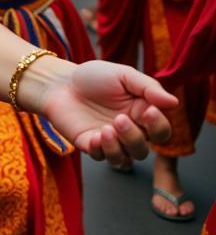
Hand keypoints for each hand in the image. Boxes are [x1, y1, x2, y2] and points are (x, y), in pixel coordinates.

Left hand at [36, 59, 176, 165]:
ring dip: (118, 148)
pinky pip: (102, 158)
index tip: (148, 110)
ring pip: (126, 159)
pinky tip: (95, 136)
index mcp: (141, 114)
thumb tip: (174, 102)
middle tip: (119, 119)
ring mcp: (109, 141)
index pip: (161, 131)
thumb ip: (148, 87)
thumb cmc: (93, 77)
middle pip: (144, 150)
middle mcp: (128, 131)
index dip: (159, 126)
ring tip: (106, 129)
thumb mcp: (122, 75)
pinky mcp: (90, 145)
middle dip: (134, 138)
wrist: (59, 82)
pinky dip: (101, 150)